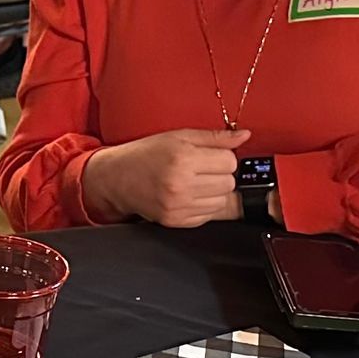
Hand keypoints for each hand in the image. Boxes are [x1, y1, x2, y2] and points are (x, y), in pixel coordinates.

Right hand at [82, 128, 250, 227]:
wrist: (115, 178)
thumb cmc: (145, 154)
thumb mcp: (177, 136)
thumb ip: (213, 137)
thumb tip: (243, 136)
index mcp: (182, 158)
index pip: (230, 161)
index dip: (222, 156)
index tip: (209, 156)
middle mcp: (180, 184)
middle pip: (229, 182)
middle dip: (219, 174)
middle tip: (200, 169)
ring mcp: (178, 205)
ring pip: (222, 200)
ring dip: (213, 191)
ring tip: (193, 182)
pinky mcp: (175, 221)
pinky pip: (208, 215)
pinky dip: (203, 205)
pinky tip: (187, 195)